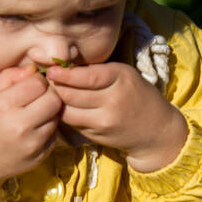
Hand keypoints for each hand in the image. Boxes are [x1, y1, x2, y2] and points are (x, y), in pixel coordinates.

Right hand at [0, 64, 62, 201]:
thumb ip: (9, 77)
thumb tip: (33, 68)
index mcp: (3, 106)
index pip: (38, 83)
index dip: (36, 80)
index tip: (29, 85)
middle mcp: (19, 125)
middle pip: (54, 99)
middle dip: (48, 94)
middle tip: (37, 97)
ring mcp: (32, 143)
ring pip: (57, 116)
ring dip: (48, 111)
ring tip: (33, 113)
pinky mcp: (40, 156)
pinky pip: (55, 134)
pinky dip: (47, 128)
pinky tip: (33, 129)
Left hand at [46, 62, 187, 171]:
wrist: (155, 130)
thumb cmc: (136, 95)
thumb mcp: (123, 75)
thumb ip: (98, 71)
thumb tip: (63, 65)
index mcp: (120, 78)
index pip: (86, 77)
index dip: (65, 74)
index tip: (51, 70)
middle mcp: (113, 100)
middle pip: (72, 94)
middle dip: (56, 87)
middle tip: (46, 81)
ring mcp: (105, 121)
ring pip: (68, 111)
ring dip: (56, 102)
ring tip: (50, 94)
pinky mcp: (97, 135)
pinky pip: (72, 123)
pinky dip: (64, 115)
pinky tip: (61, 107)